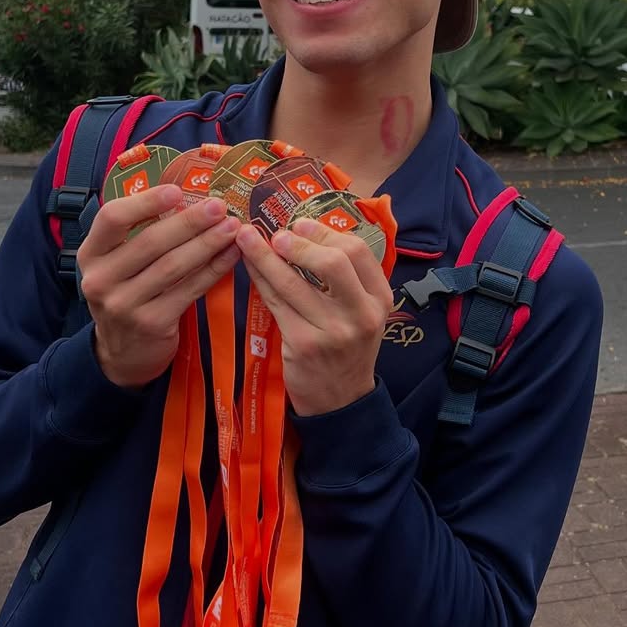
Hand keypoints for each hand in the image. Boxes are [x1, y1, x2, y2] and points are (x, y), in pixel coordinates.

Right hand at [77, 186, 241, 389]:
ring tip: (232, 227)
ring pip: (173, 266)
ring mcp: (125, 304)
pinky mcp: (152, 323)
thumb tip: (186, 199)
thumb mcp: (117, 265)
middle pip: (150, 242)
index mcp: (91, 254)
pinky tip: (231, 255)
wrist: (121, 354)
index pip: (111, 218)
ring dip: (207, 244)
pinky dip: (213, 270)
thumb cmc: (126, 294)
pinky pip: (189, 290)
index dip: (145, 202)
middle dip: (189, 222)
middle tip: (219, 206)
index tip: (176, 190)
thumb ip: (138, 236)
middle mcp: (101, 279)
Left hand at [234, 219, 392, 416]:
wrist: (340, 401)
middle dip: (301, 242)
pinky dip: (259, 279)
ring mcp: (332, 331)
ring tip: (247, 237)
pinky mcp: (303, 344)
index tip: (302, 225)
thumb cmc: (346, 349)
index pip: (359, 251)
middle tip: (278, 235)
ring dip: (265, 255)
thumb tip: (307, 233)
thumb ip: (347, 279)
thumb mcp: (362, 313)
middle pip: (333, 262)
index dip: (326, 233)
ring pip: (293, 282)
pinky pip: (275, 302)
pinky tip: (248, 265)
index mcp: (379, 299)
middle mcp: (361, 314)